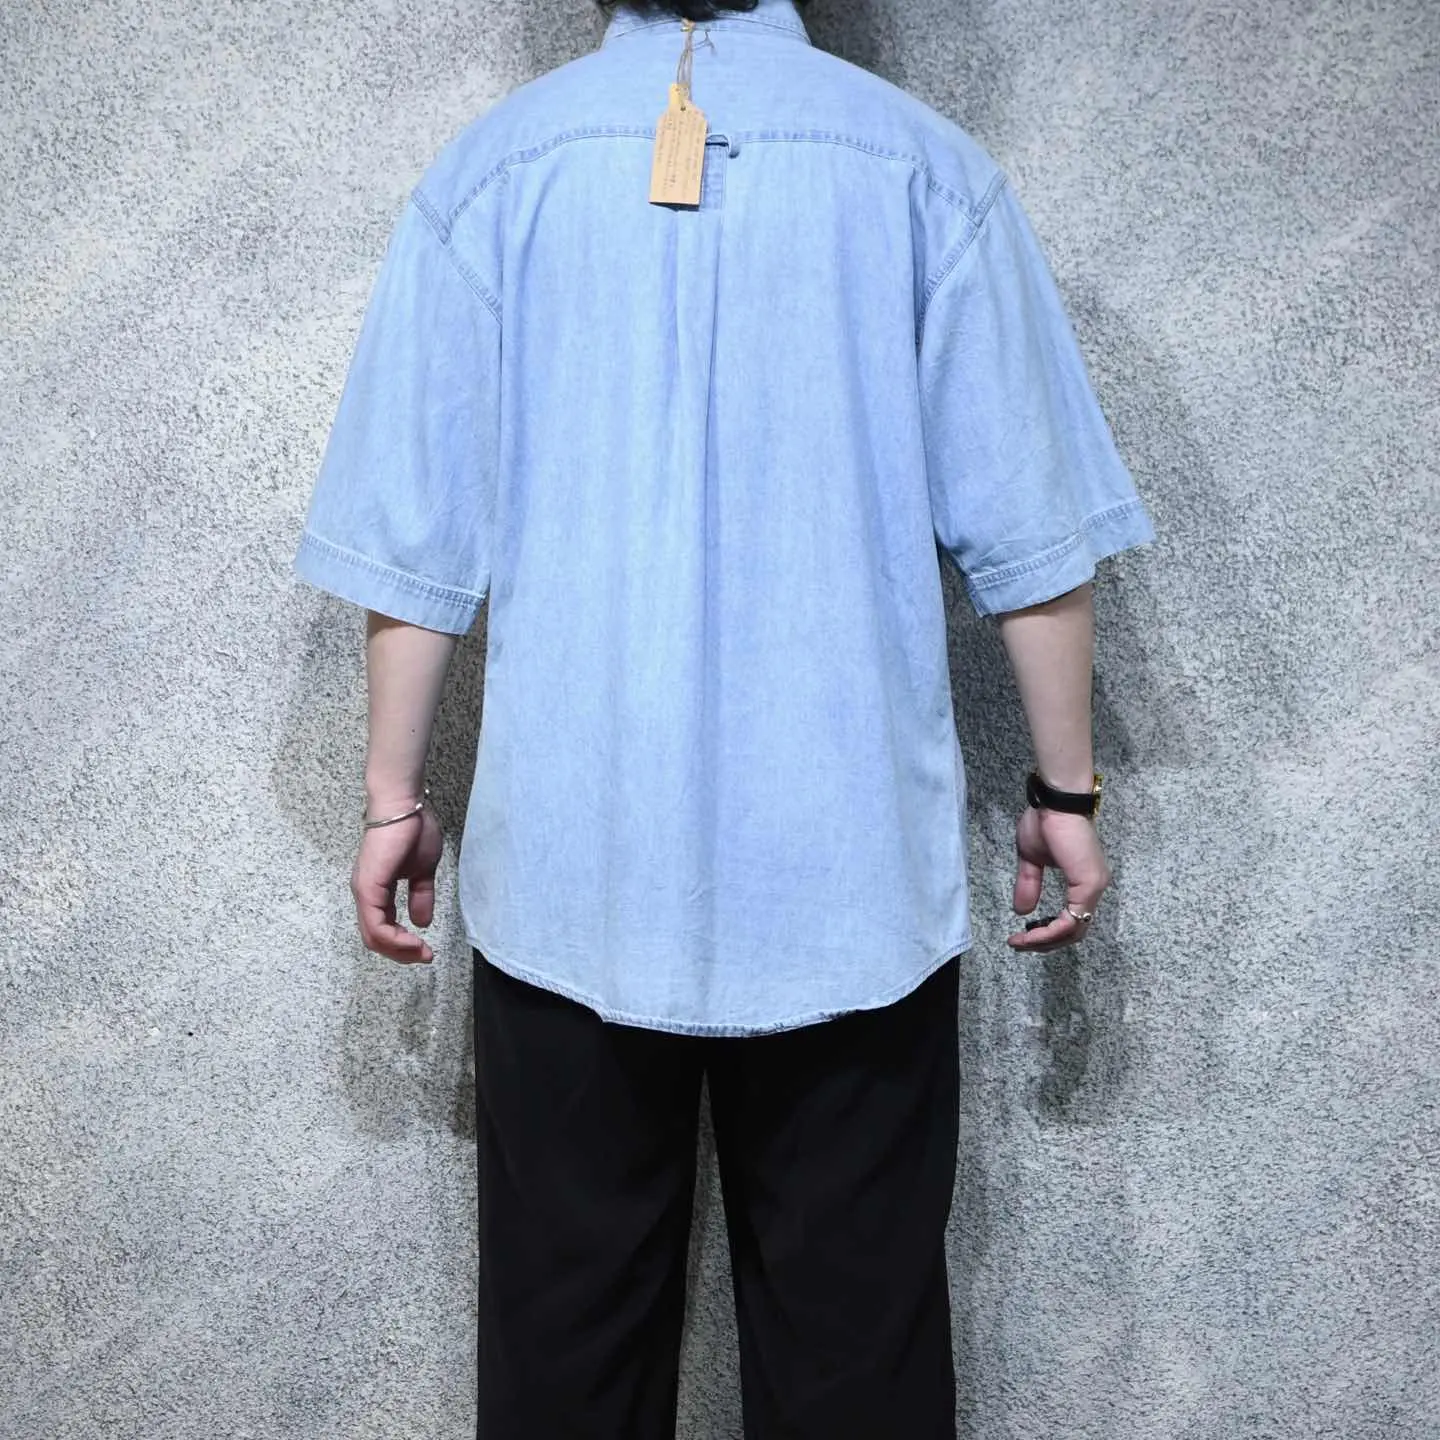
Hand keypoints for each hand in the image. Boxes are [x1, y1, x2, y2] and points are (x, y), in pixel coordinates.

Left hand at [350, 804, 443, 963]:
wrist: (404, 805)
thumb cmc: (412, 829)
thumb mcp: (422, 871)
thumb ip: (420, 896)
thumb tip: (422, 922)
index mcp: (376, 891)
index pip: (383, 929)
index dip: (404, 945)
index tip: (428, 950)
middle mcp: (366, 894)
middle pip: (375, 939)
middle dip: (402, 953)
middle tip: (425, 956)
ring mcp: (365, 891)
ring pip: (373, 936)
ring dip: (399, 950)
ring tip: (422, 952)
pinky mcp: (369, 887)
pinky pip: (376, 925)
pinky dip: (394, 939)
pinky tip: (414, 940)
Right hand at [1006, 805, 1111, 952]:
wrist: (1056, 801)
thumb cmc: (1046, 821)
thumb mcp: (1031, 860)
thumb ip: (1030, 885)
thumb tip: (1022, 911)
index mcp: (1083, 881)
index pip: (1071, 919)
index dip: (1047, 933)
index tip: (1021, 935)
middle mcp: (1093, 888)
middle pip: (1074, 932)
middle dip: (1044, 943)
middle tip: (1019, 944)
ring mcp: (1093, 887)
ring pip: (1073, 930)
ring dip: (1045, 940)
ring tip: (1021, 941)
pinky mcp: (1088, 884)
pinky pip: (1071, 920)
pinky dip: (1051, 931)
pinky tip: (1032, 932)